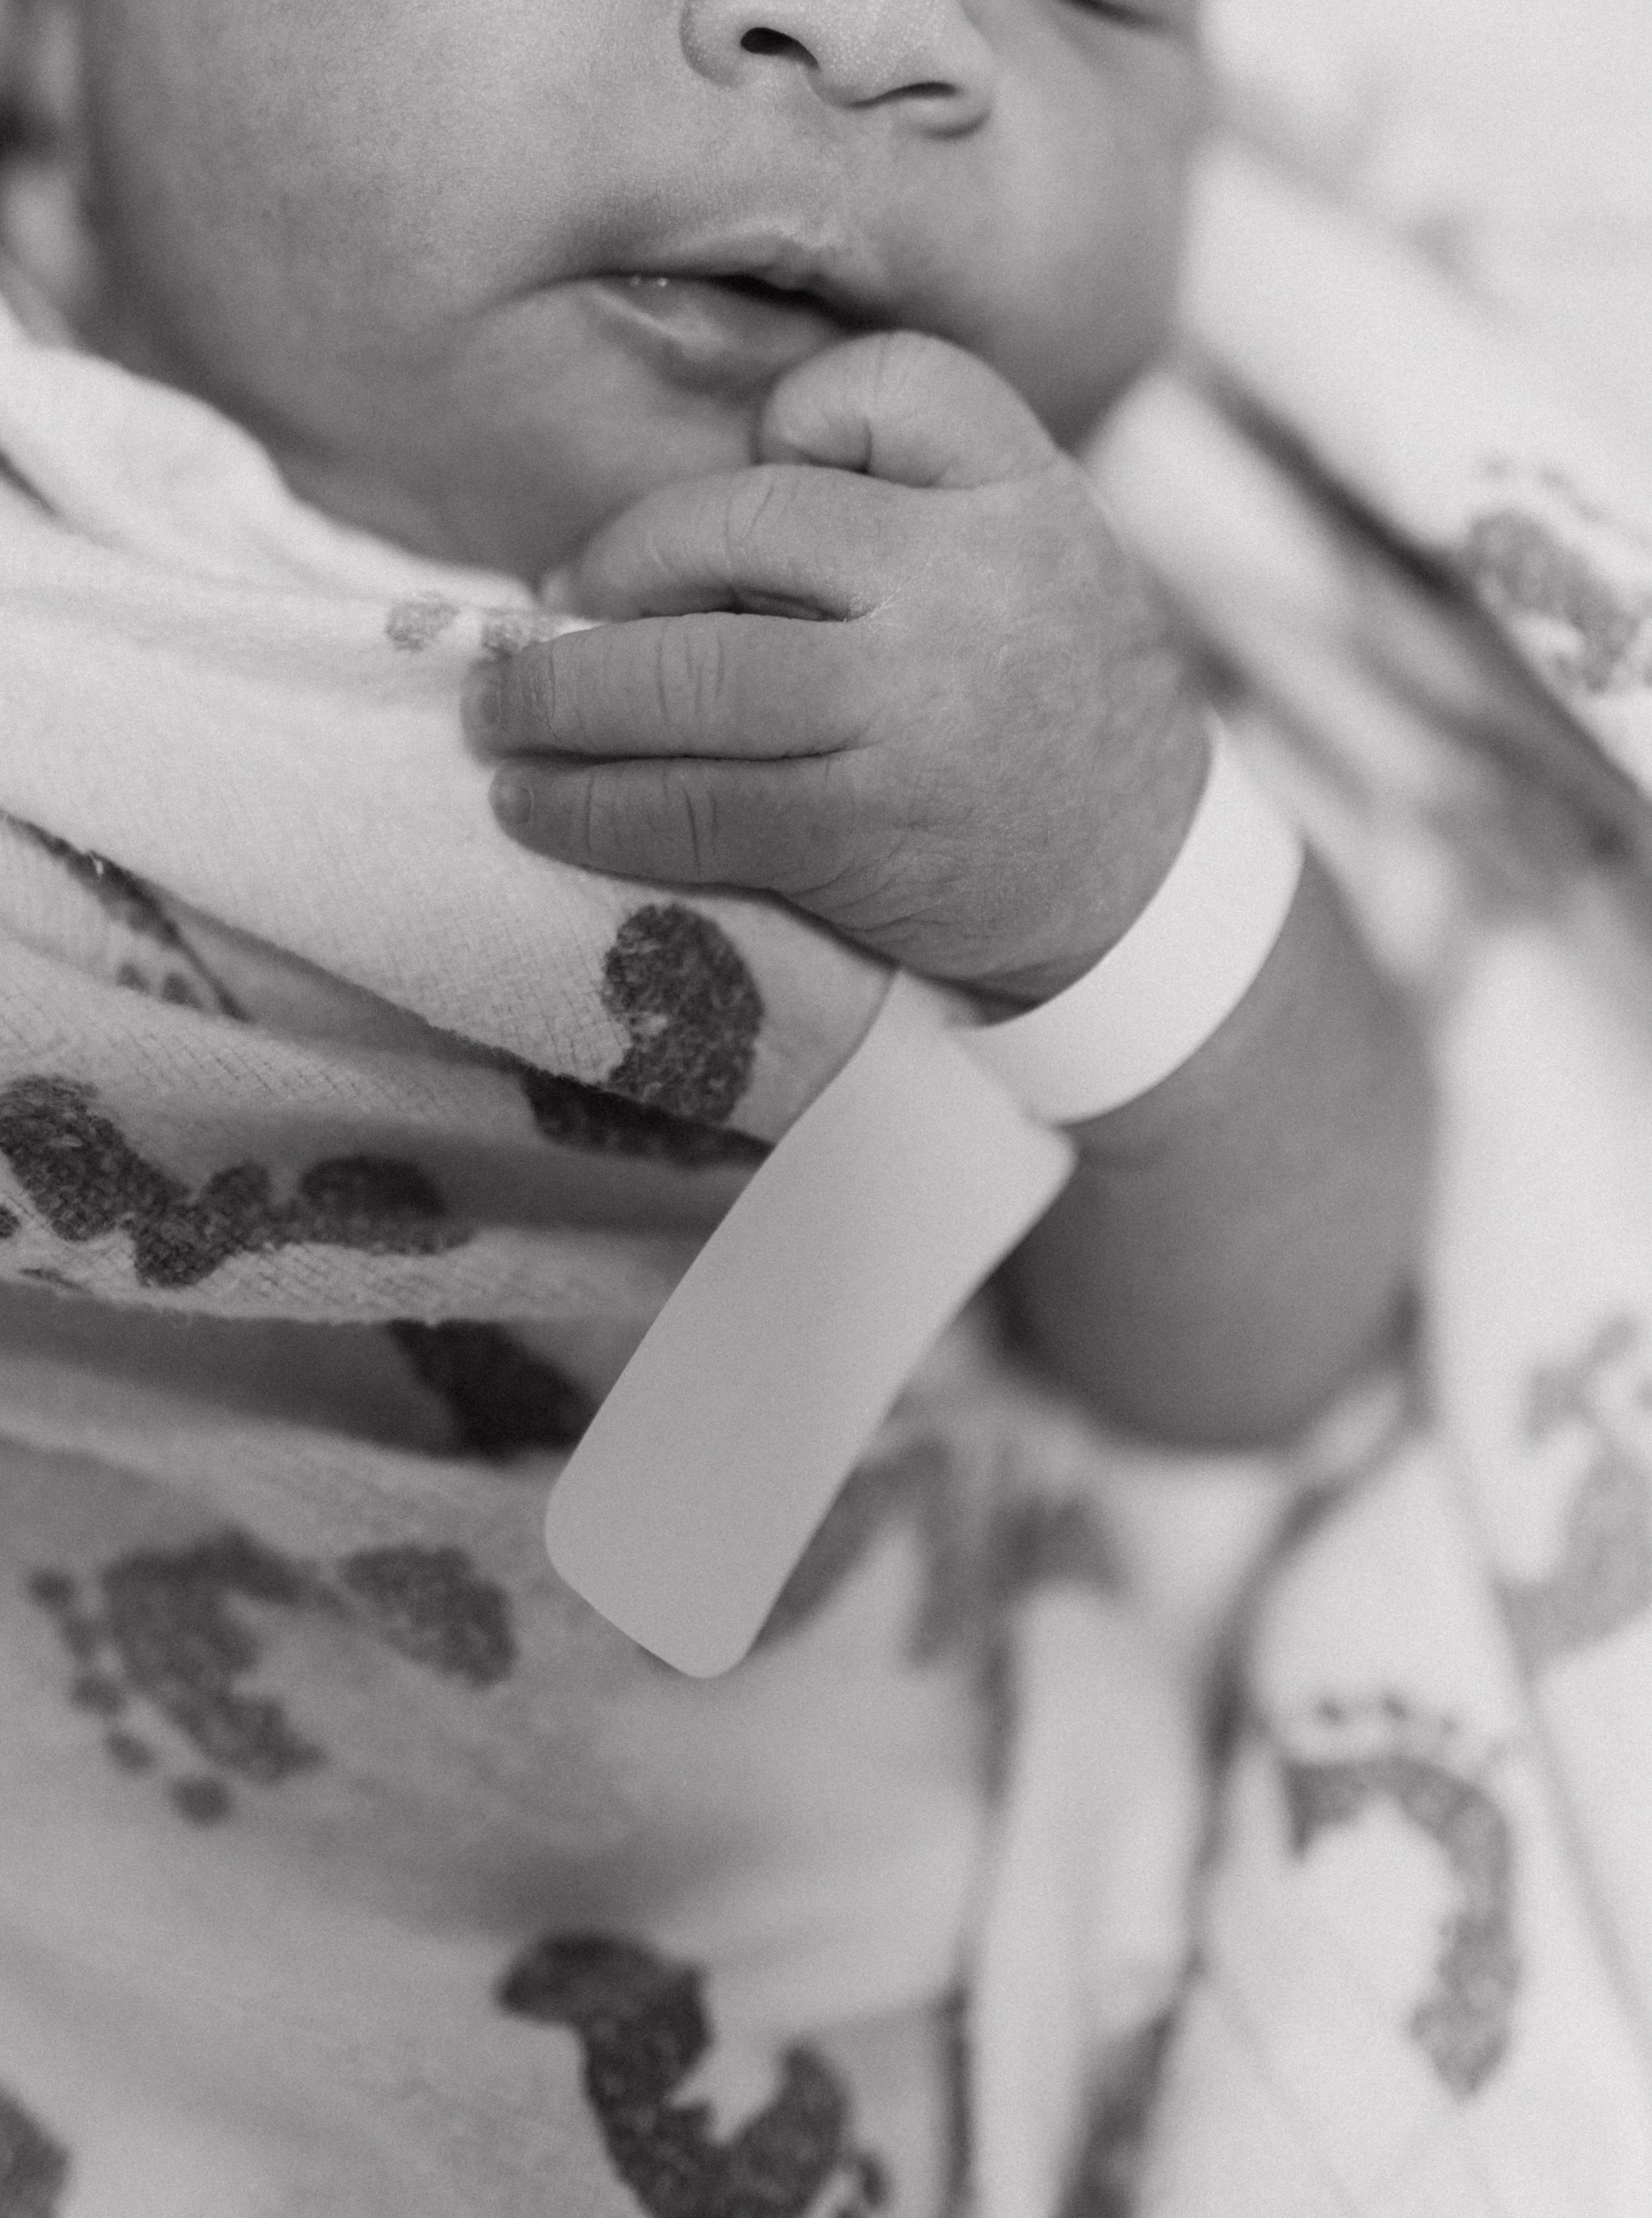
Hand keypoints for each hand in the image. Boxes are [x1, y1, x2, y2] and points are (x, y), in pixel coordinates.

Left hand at [469, 331, 1206, 1003]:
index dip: (765, 433)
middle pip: (728, 533)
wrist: (1138, 873)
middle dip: (601, 583)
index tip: (710, 515)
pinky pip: (691, 808)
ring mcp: (902, 711)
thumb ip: (908, 474)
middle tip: (530, 627)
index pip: (859, 392)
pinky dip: (591, 809)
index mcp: (1006, 489)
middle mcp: (956, 583)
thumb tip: (702, 493)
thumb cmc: (1050, 691)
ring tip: (497, 719)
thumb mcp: (1029, 537)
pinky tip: (536, 807)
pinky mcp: (858, 829)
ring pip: (686, 680)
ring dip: (559, 703)